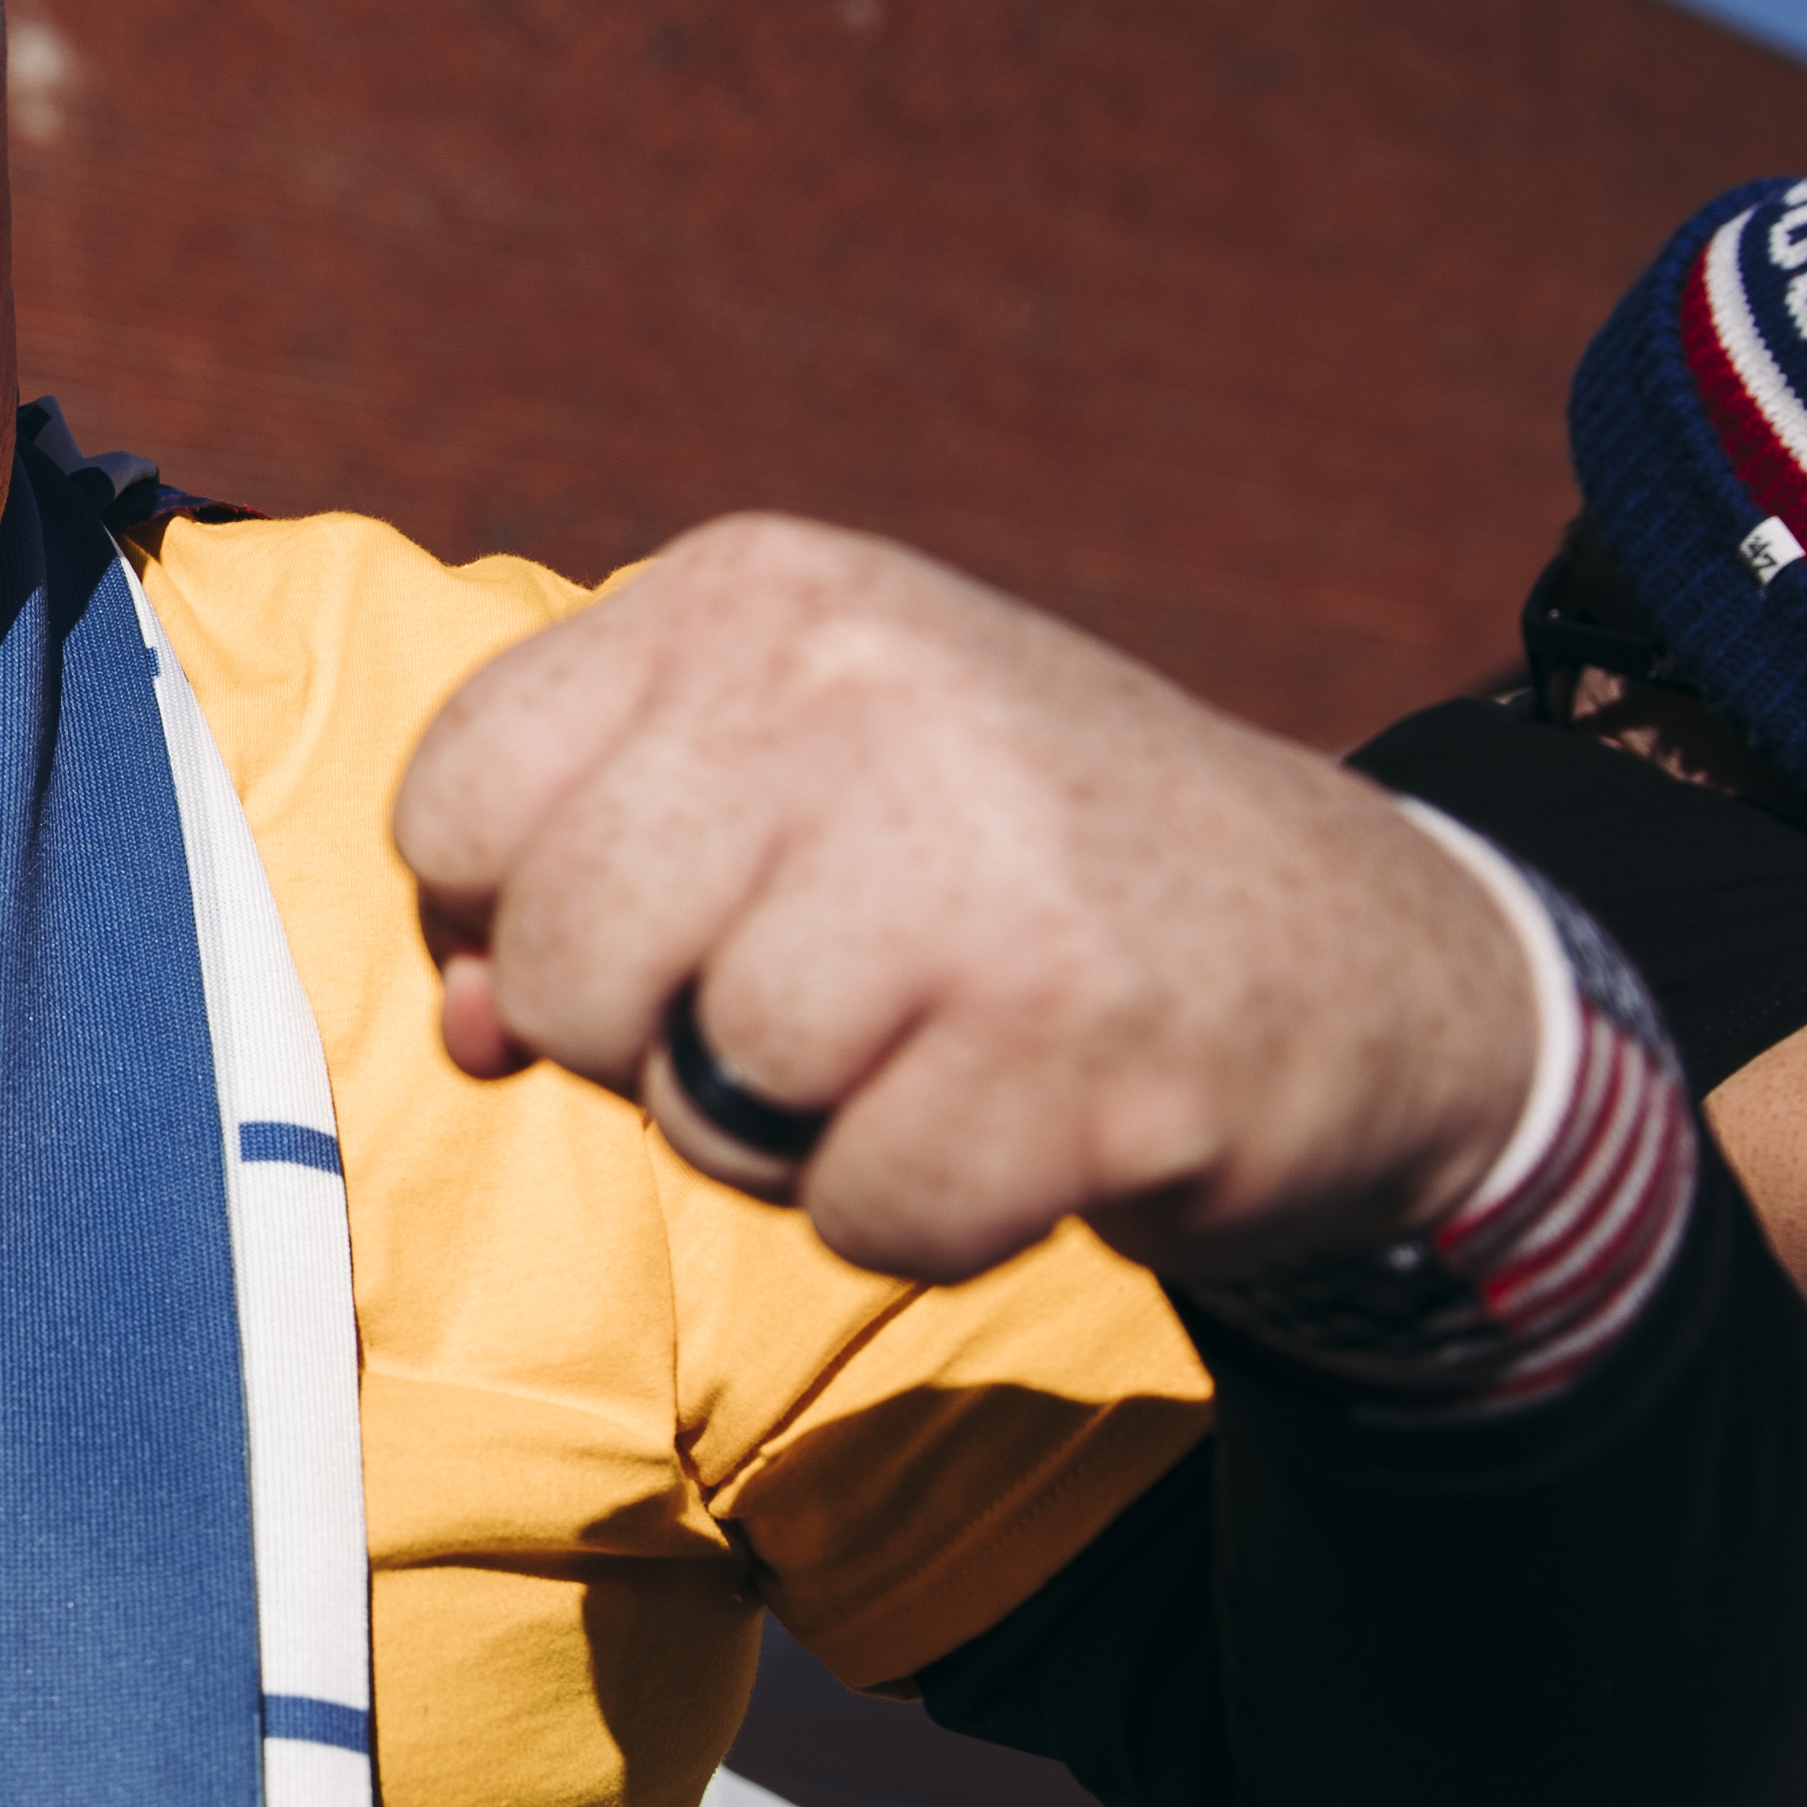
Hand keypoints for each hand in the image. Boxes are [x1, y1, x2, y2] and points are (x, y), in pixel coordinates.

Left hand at [391, 513, 1536, 1283]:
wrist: (1351, 949)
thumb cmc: (996, 872)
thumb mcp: (777, 787)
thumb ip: (576, 876)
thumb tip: (463, 1024)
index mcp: (753, 592)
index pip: (454, 796)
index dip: (509, 917)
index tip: (653, 924)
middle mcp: (851, 683)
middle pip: (560, 966)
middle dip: (650, 1045)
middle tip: (819, 1002)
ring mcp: (972, 851)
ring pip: (703, 1097)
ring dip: (794, 1136)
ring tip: (927, 1051)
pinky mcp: (1075, 1034)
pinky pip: (856, 1213)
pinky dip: (921, 1212)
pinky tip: (1022, 1115)